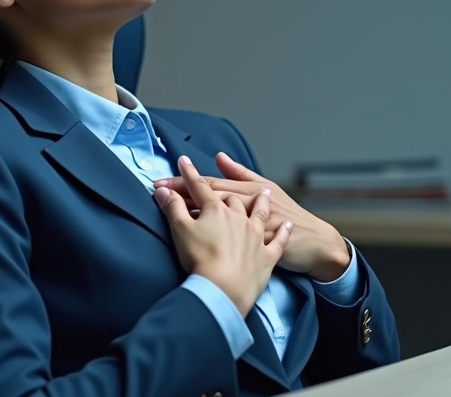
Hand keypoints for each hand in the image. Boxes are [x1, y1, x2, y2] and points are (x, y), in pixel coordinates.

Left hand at [154, 153, 351, 281]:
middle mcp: (249, 204)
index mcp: (249, 190)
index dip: (185, 180)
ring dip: (192, 208)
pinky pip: (231, 238)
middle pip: (209, 195)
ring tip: (168, 206)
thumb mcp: (268, 188)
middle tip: (156, 188)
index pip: (211, 183)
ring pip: (218, 213)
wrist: (316, 243)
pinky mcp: (258, 243)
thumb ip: (242, 173)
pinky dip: (213, 235)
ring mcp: (253, 224)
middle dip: (181, 191)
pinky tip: (196, 236)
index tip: (162, 179)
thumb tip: (220, 156)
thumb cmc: (290, 217)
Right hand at [154, 155, 292, 315]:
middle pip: (229, 198)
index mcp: (217, 209)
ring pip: (260, 213)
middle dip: (222, 190)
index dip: (189, 175)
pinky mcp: (266, 256)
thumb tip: (163, 190)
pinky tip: (287, 227)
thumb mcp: (180, 230)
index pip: (200, 187)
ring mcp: (255, 235)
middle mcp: (239, 217)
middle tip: (216, 188)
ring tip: (264, 193)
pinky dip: (283, 233)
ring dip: (261, 203)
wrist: (224, 288)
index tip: (183, 161)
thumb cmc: (200, 259)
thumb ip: (173, 208)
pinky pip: (278, 241)